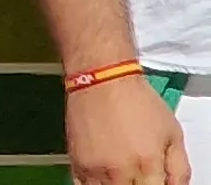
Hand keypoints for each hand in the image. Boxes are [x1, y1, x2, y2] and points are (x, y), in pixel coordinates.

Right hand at [63, 73, 190, 184]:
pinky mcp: (76, 163)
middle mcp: (119, 172)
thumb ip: (179, 168)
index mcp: (147, 164)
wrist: (102, 80)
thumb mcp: (173, 133)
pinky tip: (104, 179)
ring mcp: (95, 169)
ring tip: (123, 177)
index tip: (155, 181)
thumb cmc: (137, 102)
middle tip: (140, 177)